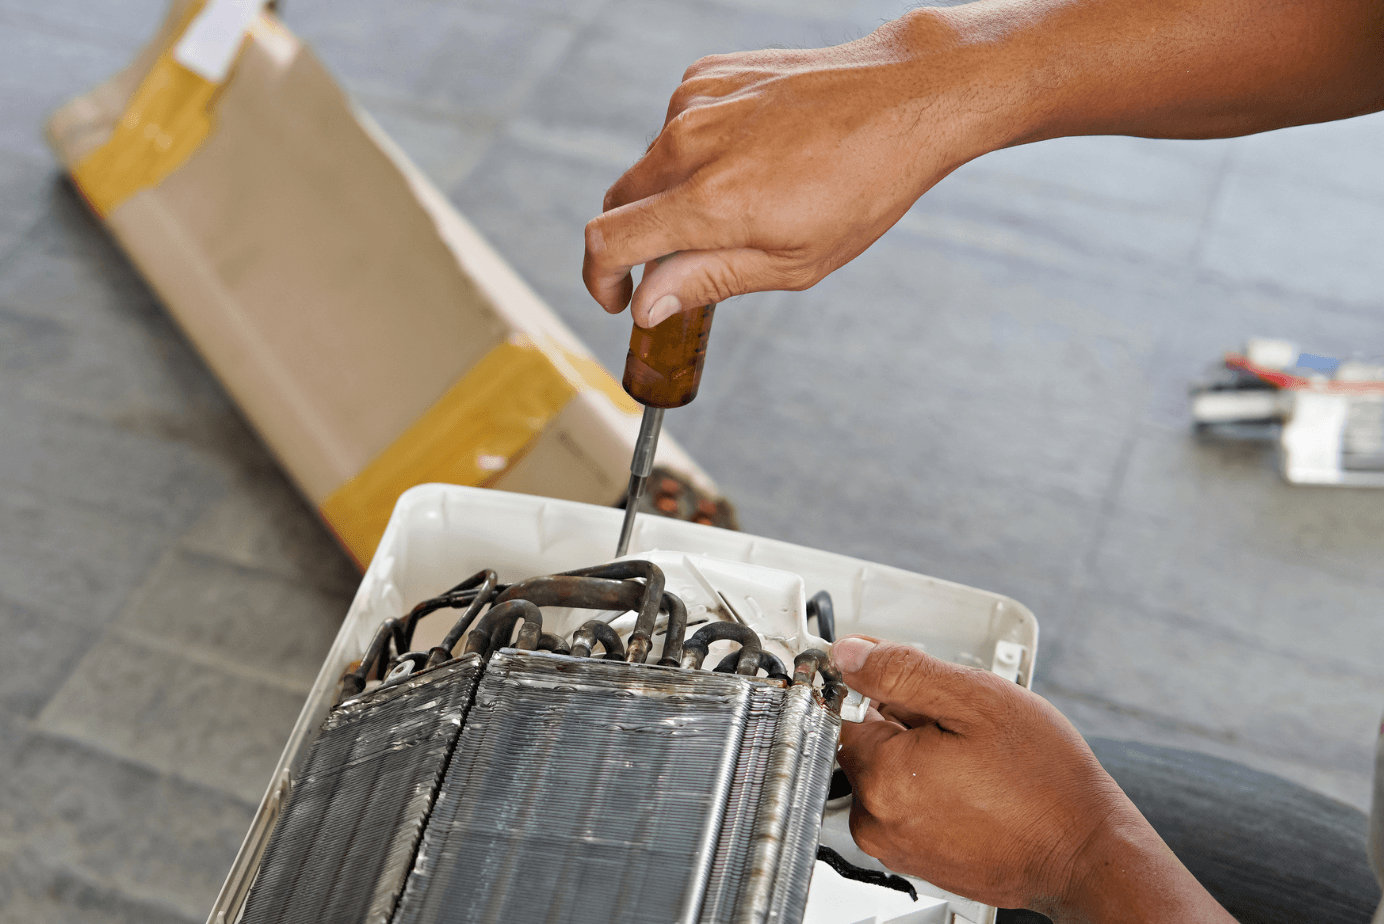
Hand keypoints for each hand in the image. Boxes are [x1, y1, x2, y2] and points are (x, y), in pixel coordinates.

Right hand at [582, 10, 1002, 327]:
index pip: (608, 242)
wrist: (903, 97)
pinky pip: (675, 126)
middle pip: (619, 203)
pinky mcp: (706, 73)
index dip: (599, 280)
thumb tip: (647, 304)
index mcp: (710, 201)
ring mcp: (694, 100)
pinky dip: (694, 152)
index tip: (618, 298)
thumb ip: (707, 281)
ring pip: (649, 165)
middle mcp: (689, 144)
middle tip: (680, 265)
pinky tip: (749, 157)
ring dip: (670, 195)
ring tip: (741, 202)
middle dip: (636, 243)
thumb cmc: (861, 187)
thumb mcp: (793, 261)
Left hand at [833, 637, 1235, 920]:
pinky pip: (907, 809)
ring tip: (975, 762)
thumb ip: (902, 671)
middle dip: (904, 725)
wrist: (1086, 853)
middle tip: (962, 728)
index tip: (918, 688)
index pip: (845, 711)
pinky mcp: (917, 862)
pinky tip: (975, 789)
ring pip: (887, 777)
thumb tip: (850, 654)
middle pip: (866, 745)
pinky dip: (931, 792)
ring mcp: (896, 847)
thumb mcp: (975, 699)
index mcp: (882, 775)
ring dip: (919, 759)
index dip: (880, 688)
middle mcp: (877, 819)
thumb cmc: (1044, 782)